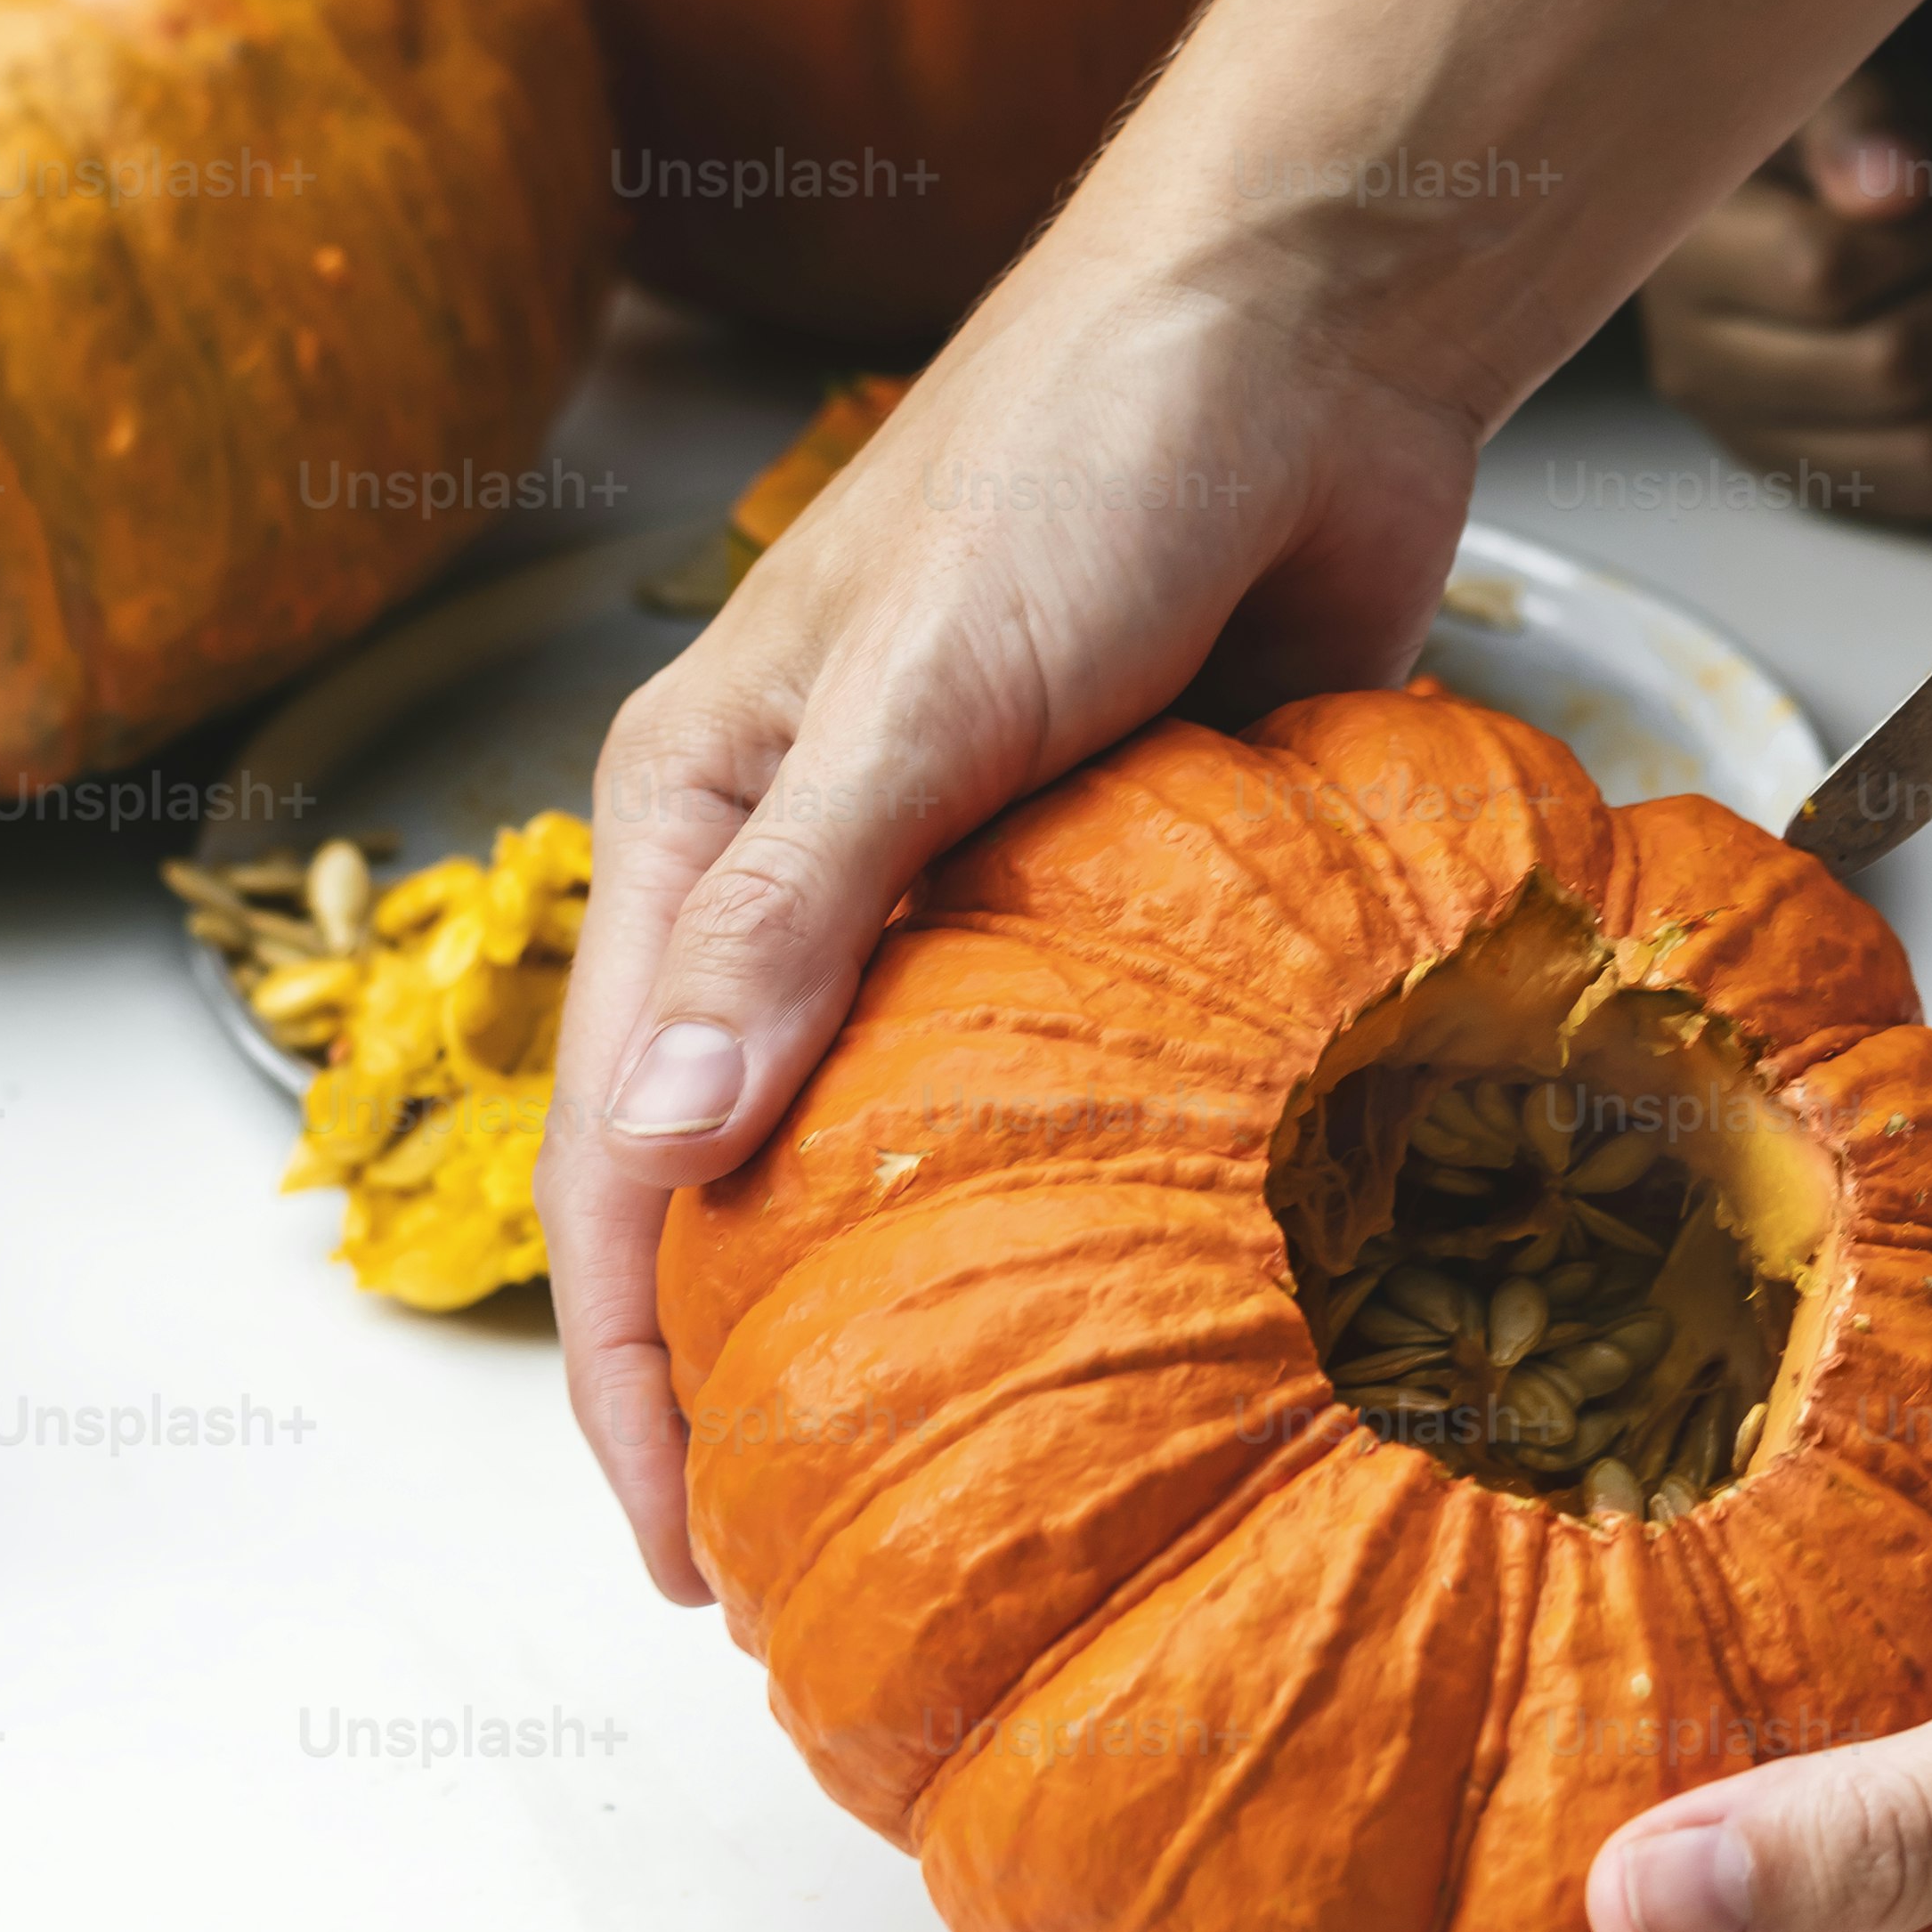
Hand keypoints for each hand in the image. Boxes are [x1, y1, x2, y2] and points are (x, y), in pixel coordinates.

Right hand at [540, 268, 1490, 1596]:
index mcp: (697, 828)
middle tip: (820, 1599)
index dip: (632, 1375)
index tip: (686, 1561)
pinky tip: (1132, 1355)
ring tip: (961, 1520)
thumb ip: (799, 913)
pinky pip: (1078, 1107)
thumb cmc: (1090, 453)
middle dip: (756, 1392)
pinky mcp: (1116, 908)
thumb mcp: (917, 689)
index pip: (620, 1153)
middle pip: (742, 1189)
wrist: (1311, 332)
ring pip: (907, 1165)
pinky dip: (1080, 1225)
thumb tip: (659, 1146)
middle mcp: (808, 882)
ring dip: (916, 1330)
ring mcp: (962, 906)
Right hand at [1633, 57, 1931, 522]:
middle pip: (1890, 366)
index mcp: (1680, 253)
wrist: (1793, 190)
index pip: (1827, 273)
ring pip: (1927, 438)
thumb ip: (1860, 115)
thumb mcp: (1835, 81)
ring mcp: (1748, 434)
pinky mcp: (1810, 478)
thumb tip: (1890, 190)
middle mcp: (1694, 362)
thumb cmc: (1823, 128)